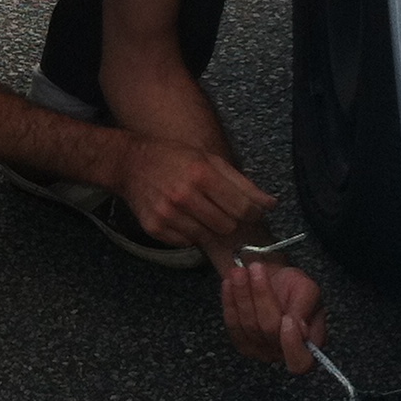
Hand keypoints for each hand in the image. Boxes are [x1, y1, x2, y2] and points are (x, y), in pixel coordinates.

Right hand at [112, 136, 275, 250]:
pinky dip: (189, 233)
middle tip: (220, 208)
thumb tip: (270, 204)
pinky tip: (181, 216)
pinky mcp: (155, 228)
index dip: (253, 212)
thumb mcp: (210, 160)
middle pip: (227, 226)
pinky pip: (186, 242)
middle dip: (229, 219)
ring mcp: (167, 214)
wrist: (130, 163)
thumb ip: (242, 183)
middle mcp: (184, 195)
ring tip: (198, 210)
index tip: (253, 211)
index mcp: (201, 173)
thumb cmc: (175, 158)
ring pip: (207, 236)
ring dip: (209, 226)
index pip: (242, 208)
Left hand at [220, 260, 327, 373]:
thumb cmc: (294, 287)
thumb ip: (305, 308)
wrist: (274, 281)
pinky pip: (232, 325)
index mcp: (309, 344)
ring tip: (240, 271)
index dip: (292, 344)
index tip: (288, 318)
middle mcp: (283, 352)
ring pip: (248, 325)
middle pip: (270, 330)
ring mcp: (260, 350)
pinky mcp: (241, 342)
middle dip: (262, 296)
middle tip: (256, 269)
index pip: (301, 361)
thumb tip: (300, 329)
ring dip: (242, 295)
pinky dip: (229, 302)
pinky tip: (229, 284)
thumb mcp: (307, 289)